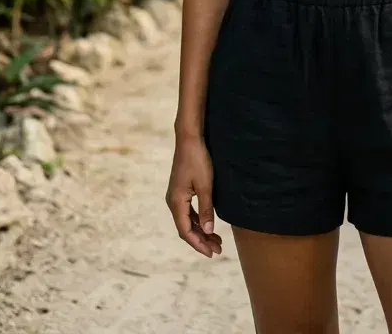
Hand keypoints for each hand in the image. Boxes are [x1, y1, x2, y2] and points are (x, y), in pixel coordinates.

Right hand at [166, 134, 222, 257]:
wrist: (189, 139)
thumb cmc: (198, 160)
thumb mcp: (205, 186)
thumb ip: (206, 209)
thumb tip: (208, 231)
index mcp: (176, 202)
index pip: (185, 231)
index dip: (198, 244)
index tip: (212, 253)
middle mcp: (173, 201)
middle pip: (186, 228)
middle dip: (202, 240)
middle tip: (218, 250)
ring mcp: (176, 196)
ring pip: (188, 220)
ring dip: (201, 231)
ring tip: (217, 240)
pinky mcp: (181, 190)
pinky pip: (188, 211)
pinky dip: (198, 220)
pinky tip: (209, 224)